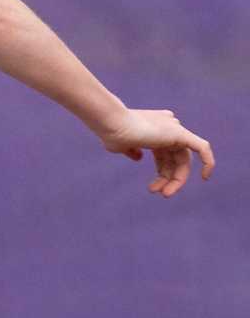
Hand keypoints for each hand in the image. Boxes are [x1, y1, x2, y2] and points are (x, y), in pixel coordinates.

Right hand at [96, 108, 215, 197]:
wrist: (112, 123)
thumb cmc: (111, 133)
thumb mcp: (120, 145)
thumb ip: (132, 151)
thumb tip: (139, 158)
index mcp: (155, 128)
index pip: (165, 154)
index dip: (161, 172)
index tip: (152, 188)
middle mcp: (168, 127)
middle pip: (176, 158)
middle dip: (169, 177)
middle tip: (160, 193)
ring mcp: (174, 129)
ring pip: (184, 158)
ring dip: (177, 178)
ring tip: (165, 194)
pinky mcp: (180, 133)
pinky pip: (202, 148)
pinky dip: (207, 161)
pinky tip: (206, 177)